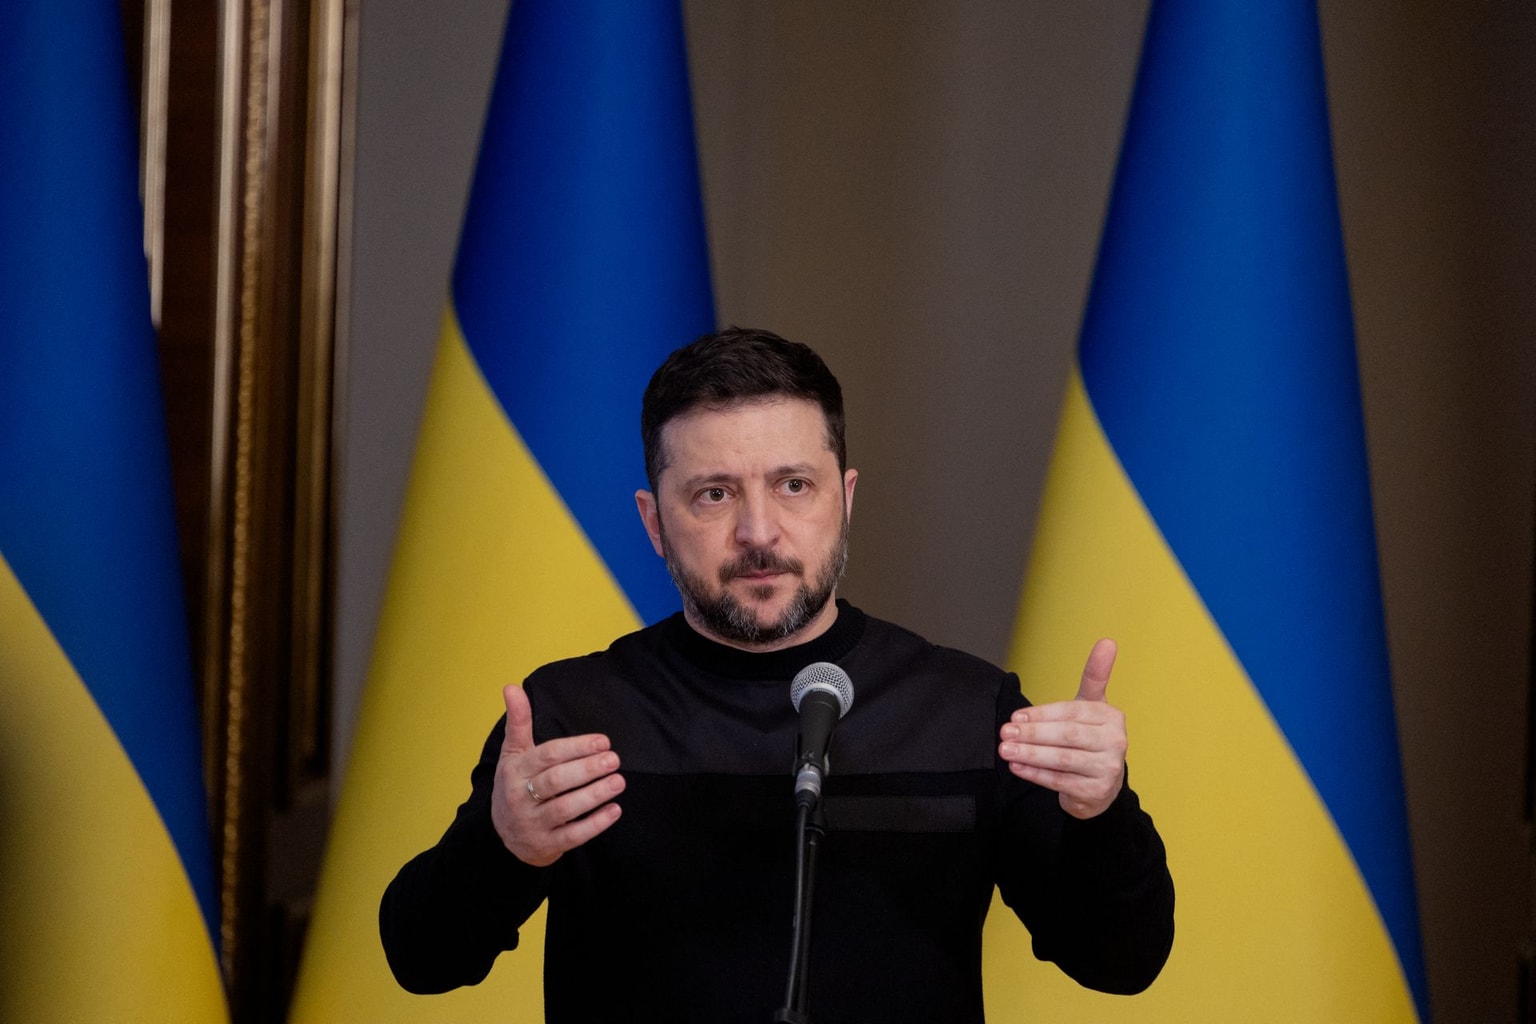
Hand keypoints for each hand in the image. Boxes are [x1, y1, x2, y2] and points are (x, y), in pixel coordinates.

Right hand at [491, 684, 624, 865]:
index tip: (603, 741)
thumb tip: (511, 686)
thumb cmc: (514, 784)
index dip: (576, 748)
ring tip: (619, 781)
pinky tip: (614, 810)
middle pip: (556, 781)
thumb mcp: (512, 753)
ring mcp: (533, 823)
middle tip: (614, 759)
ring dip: (594, 795)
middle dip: (587, 770)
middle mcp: (520, 797)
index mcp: (515, 770)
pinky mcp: (546, 845)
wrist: (502, 835)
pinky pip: (573, 835)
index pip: (547, 756)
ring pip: (564, 809)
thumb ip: (518, 721)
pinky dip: (595, 824)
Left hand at [998, 638, 1125, 818]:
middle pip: (1068, 735)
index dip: (1041, 714)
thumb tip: (1108, 641)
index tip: (1015, 717)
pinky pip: (1061, 781)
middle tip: (1005, 733)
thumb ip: (1095, 675)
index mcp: (1111, 716)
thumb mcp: (1090, 706)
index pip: (1071, 712)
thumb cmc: (1089, 739)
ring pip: (1063, 759)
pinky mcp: (1097, 791)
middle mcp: (1115, 741)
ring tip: (1005, 750)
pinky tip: (1017, 767)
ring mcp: (1108, 768)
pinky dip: (1036, 775)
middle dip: (1033, 735)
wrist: (1100, 784)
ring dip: (1031, 755)